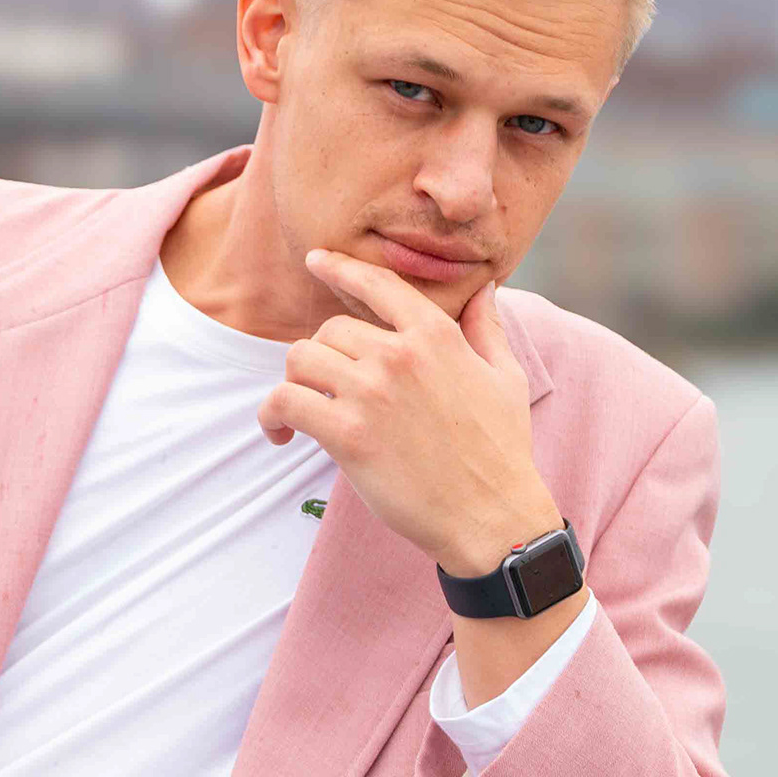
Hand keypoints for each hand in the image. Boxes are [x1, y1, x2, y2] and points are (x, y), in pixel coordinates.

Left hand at [261, 250, 561, 577]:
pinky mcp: (347, 434)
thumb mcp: (506, 378)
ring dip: (294, 384)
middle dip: (322, 357)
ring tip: (299, 411)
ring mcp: (370, 393)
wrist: (492, 515)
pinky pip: (285, 402)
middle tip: (325, 389)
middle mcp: (398, 355)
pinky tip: (279, 433)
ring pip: (300, 360)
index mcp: (435, 335)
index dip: (340, 267)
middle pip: (328, 330)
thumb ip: (486, 330)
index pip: (376, 284)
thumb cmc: (502, 452)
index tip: (316, 261)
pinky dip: (271, 416)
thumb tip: (486, 290)